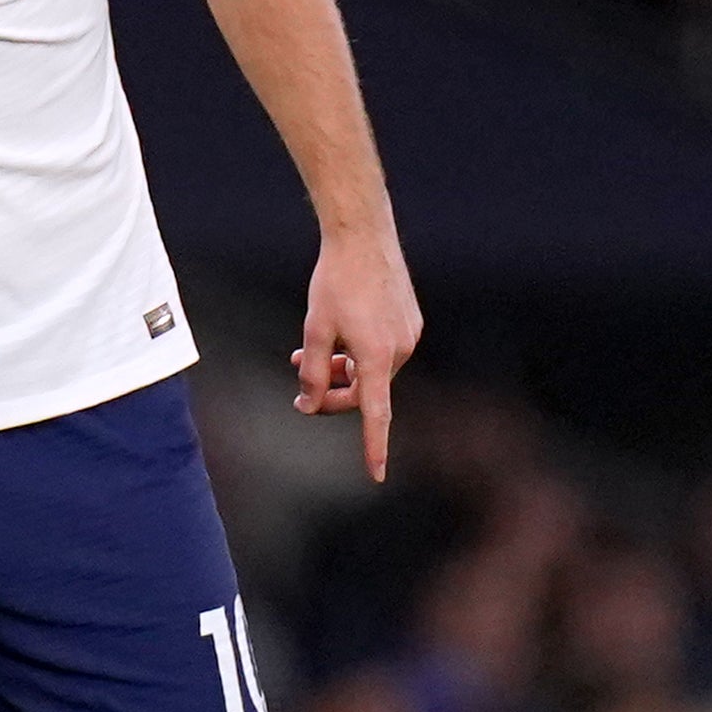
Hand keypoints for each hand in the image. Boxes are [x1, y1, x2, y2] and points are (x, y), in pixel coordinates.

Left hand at [289, 228, 421, 483]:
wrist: (363, 237)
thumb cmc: (336, 281)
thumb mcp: (314, 330)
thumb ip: (313, 374)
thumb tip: (311, 404)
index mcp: (378, 357)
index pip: (376, 414)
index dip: (374, 446)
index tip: (377, 474)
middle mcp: (401, 350)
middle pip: (365, 392)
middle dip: (333, 393)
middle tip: (301, 387)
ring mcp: (409, 335)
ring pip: (370, 370)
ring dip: (341, 370)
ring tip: (307, 354)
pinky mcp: (410, 322)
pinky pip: (381, 351)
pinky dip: (357, 352)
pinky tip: (336, 335)